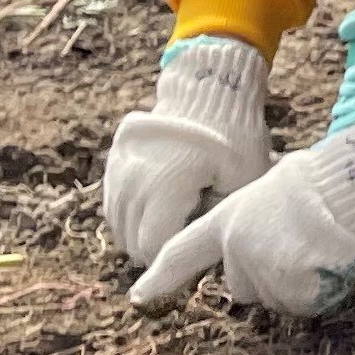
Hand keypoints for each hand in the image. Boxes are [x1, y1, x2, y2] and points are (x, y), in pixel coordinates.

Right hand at [104, 36, 274, 261]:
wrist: (211, 97)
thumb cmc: (236, 144)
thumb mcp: (241, 186)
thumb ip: (217, 225)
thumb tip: (204, 257)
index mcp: (164, 188)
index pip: (151, 247)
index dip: (171, 256)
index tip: (191, 249)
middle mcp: (133, 181)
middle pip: (131, 242)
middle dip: (156, 248)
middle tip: (186, 236)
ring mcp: (118, 170)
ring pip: (119, 225)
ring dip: (140, 232)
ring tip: (174, 221)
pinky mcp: (113, 162)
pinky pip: (113, 204)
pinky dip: (131, 214)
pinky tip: (158, 206)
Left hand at [133, 119, 354, 313]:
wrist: (350, 184)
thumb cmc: (320, 181)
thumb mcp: (270, 192)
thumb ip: (250, 226)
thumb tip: (251, 249)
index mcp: (227, 220)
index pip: (183, 253)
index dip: (160, 277)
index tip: (139, 297)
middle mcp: (236, 248)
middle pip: (242, 288)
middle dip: (267, 278)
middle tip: (300, 245)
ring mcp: (262, 269)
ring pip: (276, 298)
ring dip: (298, 284)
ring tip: (320, 248)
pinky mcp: (291, 287)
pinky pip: (303, 303)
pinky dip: (319, 290)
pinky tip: (330, 261)